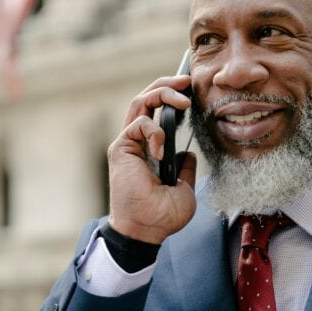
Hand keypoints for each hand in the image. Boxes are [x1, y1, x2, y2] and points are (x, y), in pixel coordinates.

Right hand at [107, 74, 196, 243]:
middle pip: (147, 98)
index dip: (173, 96)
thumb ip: (185, 169)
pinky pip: (138, 124)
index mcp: (151, 149)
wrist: (146, 230)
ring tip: (183, 98)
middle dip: (167, 84)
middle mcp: (137, 142)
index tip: (191, 89)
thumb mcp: (185, 189)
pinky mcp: (120, 148)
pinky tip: (161, 151)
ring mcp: (128, 143)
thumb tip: (188, 155)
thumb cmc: (162, 216)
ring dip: (162, 94)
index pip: (159, 112)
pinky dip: (154, 132)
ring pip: (140, 102)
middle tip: (187, 80)